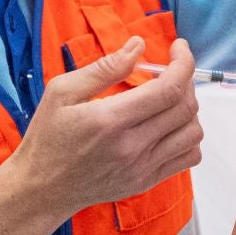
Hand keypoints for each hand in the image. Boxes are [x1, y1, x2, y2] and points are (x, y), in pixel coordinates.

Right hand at [7, 36, 202, 224]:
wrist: (42, 188)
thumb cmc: (48, 137)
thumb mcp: (62, 92)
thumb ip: (104, 68)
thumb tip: (138, 46)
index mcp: (111, 120)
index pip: (169, 89)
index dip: (184, 63)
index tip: (179, 47)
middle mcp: (132, 147)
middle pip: (186, 108)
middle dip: (185, 79)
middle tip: (169, 70)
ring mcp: (143, 168)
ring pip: (193, 133)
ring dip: (189, 108)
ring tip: (168, 98)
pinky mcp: (147, 181)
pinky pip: (188, 157)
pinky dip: (188, 136)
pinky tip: (169, 125)